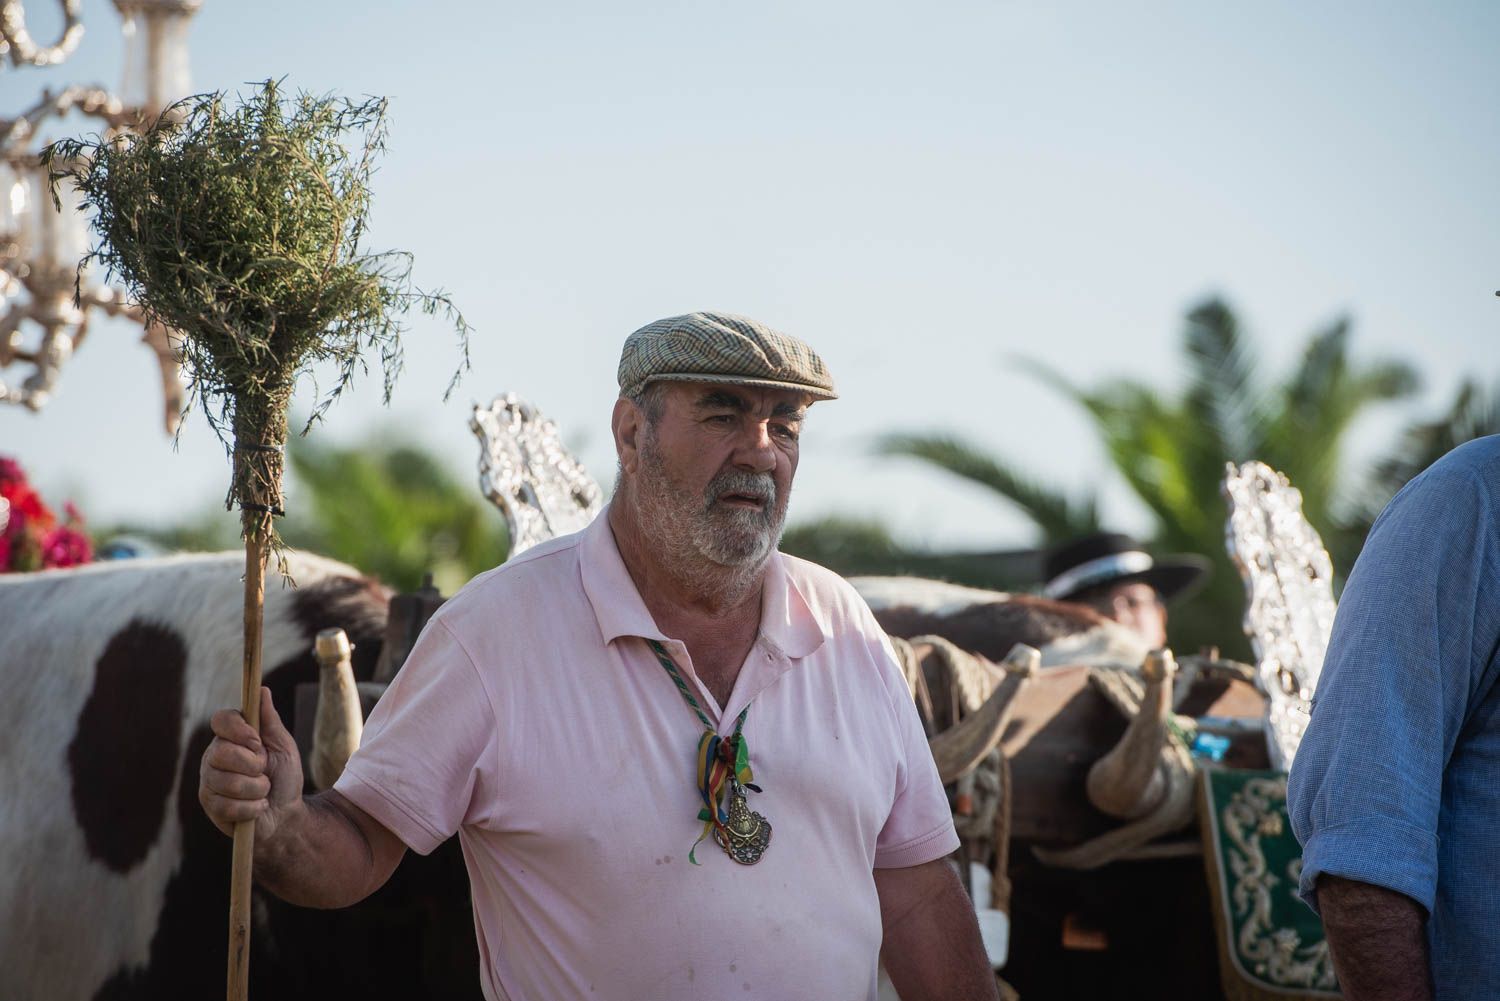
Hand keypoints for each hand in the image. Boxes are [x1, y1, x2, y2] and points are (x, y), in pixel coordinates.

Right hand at [199, 686, 304, 840]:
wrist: (286, 815)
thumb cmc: (285, 777)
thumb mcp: (283, 746)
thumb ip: (270, 720)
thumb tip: (262, 690)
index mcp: (232, 737)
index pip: (220, 719)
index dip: (238, 730)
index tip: (257, 742)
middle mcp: (214, 755)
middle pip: (222, 752)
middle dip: (253, 766)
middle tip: (265, 772)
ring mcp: (209, 780)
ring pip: (227, 781)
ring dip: (257, 789)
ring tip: (263, 792)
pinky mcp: (209, 804)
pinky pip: (228, 805)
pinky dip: (252, 808)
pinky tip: (257, 808)